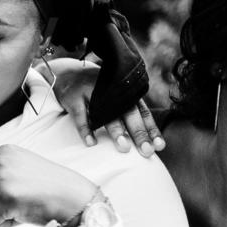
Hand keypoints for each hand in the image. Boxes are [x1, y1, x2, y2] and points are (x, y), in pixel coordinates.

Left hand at [0, 145, 99, 226]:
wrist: (77, 199)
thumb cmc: (51, 191)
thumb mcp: (23, 173)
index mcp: (2, 152)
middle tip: (20, 201)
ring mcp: (1, 177)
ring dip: (0, 216)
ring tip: (25, 206)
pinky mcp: (6, 196)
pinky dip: (6, 224)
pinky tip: (25, 214)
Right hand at [47, 57, 162, 155]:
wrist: (66, 76)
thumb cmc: (95, 94)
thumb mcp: (114, 99)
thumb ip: (128, 114)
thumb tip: (147, 142)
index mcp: (125, 93)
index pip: (142, 112)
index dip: (151, 129)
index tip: (159, 147)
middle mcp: (112, 91)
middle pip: (129, 113)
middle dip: (139, 133)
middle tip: (146, 151)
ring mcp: (93, 92)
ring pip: (106, 113)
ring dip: (116, 130)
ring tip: (124, 147)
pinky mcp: (74, 97)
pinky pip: (80, 116)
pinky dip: (85, 130)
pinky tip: (91, 143)